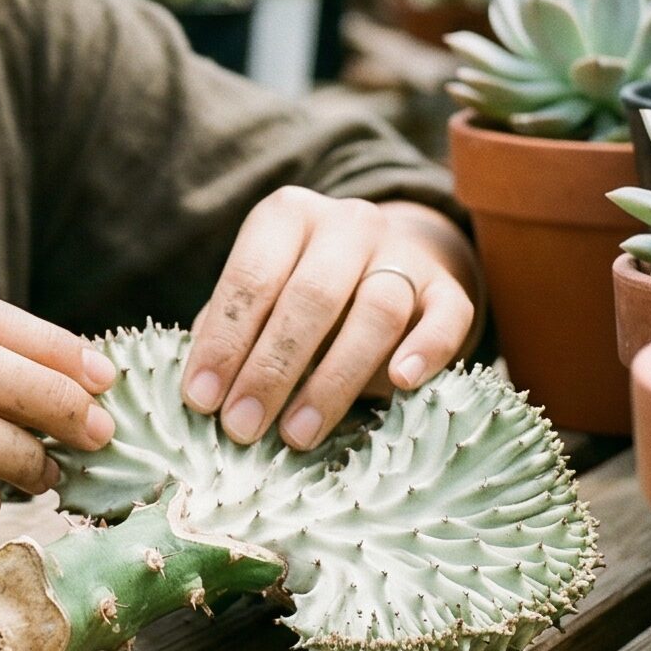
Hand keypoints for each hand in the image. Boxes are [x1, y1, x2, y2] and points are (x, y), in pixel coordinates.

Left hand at [180, 191, 479, 452]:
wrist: (385, 257)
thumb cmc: (297, 289)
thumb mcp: (258, 296)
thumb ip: (228, 332)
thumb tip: (205, 393)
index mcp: (287, 216)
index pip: (251, 278)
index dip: (224, 342)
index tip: (202, 400)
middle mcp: (347, 223)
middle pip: (312, 297)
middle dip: (271, 369)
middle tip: (243, 426)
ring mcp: (403, 252)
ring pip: (378, 311)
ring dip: (333, 380)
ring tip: (296, 434)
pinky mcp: (448, 286)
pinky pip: (447, 316)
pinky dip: (426, 350)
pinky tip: (400, 383)